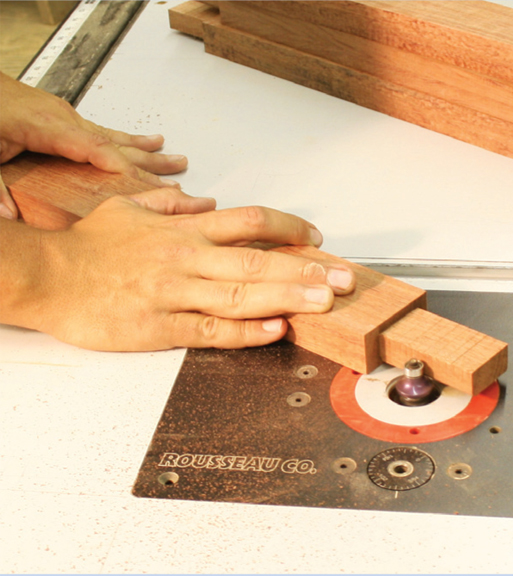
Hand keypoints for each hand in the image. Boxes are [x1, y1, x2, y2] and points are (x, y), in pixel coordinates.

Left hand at [0, 72, 187, 218]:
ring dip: (148, 153)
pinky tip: (149, 141)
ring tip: (176, 160)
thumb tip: (8, 217)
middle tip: (177, 181)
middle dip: (149, 166)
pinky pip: (105, 132)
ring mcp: (66, 116)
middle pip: (115, 145)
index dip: (121, 166)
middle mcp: (62, 118)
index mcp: (43, 125)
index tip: (145, 184)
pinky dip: (131, 140)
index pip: (93, 147)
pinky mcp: (64, 117)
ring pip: (116, 138)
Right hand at [0, 188, 355, 350]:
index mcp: (183, 229)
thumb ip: (170, 203)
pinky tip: (276, 331)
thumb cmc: (89, 247)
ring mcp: (174, 293)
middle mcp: (185, 258)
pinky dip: (246, 332)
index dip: (288, 229)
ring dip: (288, 298)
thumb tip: (205, 201)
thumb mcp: (129, 209)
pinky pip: (210, 330)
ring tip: (324, 302)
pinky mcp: (158, 326)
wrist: (46, 277)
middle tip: (342, 278)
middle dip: (305, 270)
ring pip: (241, 296)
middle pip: (257, 261)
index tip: (316, 238)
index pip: (248, 222)